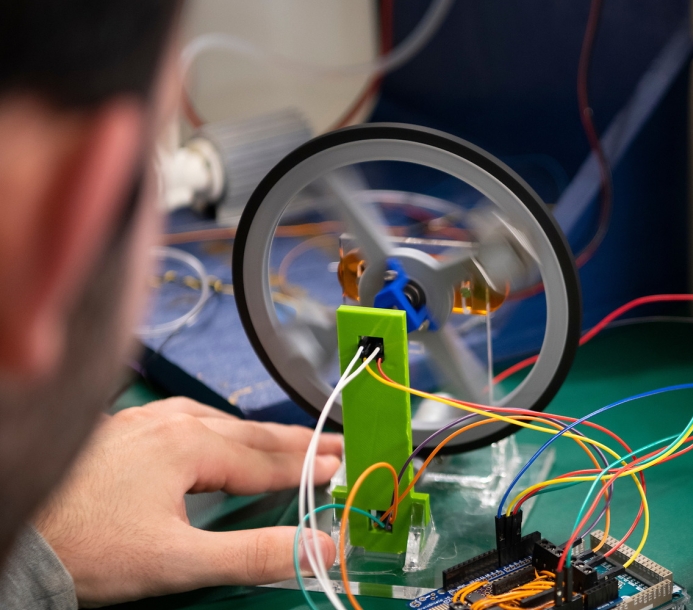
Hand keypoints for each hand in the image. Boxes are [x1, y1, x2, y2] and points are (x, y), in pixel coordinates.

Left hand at [34, 398, 343, 606]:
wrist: (14, 535)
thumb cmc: (85, 548)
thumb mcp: (178, 561)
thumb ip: (255, 554)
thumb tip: (320, 548)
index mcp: (189, 445)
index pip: (268, 459)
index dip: (310, 466)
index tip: (345, 465)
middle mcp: (167, 423)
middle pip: (248, 432)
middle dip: (295, 442)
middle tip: (334, 444)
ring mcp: (138, 424)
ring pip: (215, 421)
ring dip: (256, 434)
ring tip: (284, 442)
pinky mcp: (116, 434)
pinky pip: (182, 419)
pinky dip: (216, 429)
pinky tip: (212, 436)